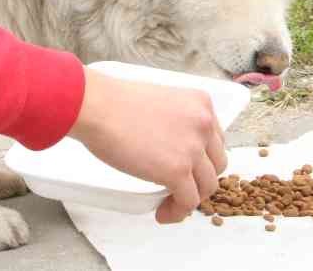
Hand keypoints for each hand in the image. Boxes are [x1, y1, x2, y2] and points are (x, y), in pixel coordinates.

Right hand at [67, 70, 227, 223]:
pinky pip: (188, 202)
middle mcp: (203, 124)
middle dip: (200, 179)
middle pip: (216, 164)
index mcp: (200, 103)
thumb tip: (171, 145)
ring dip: (190, 199)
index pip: (215, 139)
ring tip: (170, 203)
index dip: (204, 158)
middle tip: (181, 186)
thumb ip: (174, 120)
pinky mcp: (177, 171)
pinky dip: (177, 212)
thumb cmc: (112, 101)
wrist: (95, 106)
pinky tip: (163, 213)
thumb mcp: (157, 100)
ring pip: (206, 186)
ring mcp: (192, 148)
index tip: (191, 168)